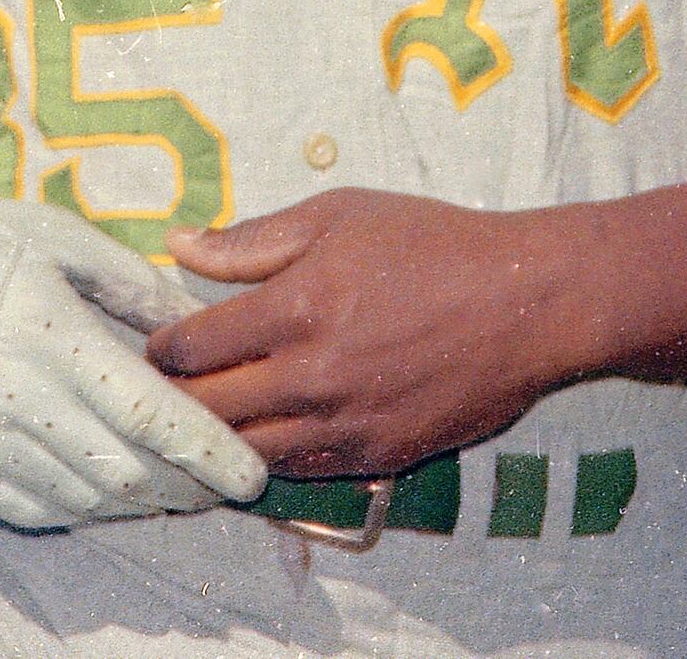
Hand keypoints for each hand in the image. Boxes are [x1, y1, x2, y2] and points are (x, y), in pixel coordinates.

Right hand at [0, 188, 266, 529]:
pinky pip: (29, 506)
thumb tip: (191, 324)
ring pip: (81, 498)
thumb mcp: (57, 237)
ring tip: (176, 494)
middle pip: (124, 470)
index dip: (208, 450)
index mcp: (52, 335)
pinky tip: (107, 500)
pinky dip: (79, 511)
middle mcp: (20, 397)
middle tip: (224, 488)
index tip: (250, 472)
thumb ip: (131, 283)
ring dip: (139, 505)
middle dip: (186, 489)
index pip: (150, 413)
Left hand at [150, 189, 560, 479]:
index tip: (159, 344)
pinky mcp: (377, 458)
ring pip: (247, 454)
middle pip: (208, 412)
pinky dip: (269, 457)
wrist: (527, 302)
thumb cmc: (432, 244)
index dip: (162, 349)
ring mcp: (346, 425)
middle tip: (165, 389)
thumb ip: (251, 240)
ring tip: (204, 419)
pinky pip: (299, 471)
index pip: (192, 349)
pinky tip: (261, 435)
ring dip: (217, 439)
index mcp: (297, 307)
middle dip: (175, 401)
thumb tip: (178, 244)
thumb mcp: (338, 214)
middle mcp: (313, 376)